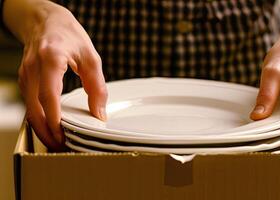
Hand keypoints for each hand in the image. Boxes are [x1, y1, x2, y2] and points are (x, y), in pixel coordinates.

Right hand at [17, 2, 106, 149]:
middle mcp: (33, 68)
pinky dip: (38, 118)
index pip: (49, 95)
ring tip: (57, 141)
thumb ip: (97, 87)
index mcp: (50, 59)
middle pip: (35, 108)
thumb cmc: (69, 36)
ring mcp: (25, 75)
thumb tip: (100, 114)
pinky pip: (29, 104)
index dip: (55, 119)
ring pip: (29, 109)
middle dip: (47, 131)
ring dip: (42, 128)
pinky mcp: (25, 80)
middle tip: (62, 146)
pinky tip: (50, 126)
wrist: (46, 22)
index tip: (63, 135)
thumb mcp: (91, 58)